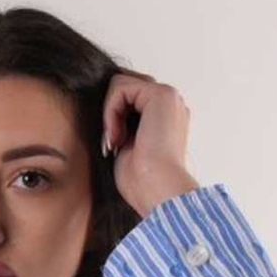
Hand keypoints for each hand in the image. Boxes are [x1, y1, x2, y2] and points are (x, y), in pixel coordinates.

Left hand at [101, 70, 200, 218]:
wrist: (156, 191)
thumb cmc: (141, 182)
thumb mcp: (126, 148)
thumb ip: (121, 126)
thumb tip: (105, 117)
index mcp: (166, 118)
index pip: (130, 100)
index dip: (114, 118)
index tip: (113, 146)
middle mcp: (170, 104)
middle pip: (126, 89)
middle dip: (112, 113)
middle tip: (113, 144)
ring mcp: (168, 97)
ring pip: (121, 85)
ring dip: (110, 113)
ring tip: (115, 141)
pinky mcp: (161, 94)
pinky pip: (120, 87)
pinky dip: (110, 110)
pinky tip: (116, 135)